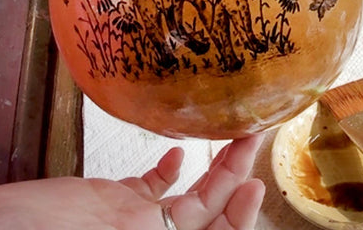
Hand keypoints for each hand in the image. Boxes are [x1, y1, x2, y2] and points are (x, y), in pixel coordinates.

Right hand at [0, 134, 264, 229]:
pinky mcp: (108, 199)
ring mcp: (130, 219)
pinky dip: (168, 170)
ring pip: (188, 197)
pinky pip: (150, 186)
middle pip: (209, 216)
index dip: (239, 220)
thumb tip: (199, 227)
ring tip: (237, 140)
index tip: (254, 187)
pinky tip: (181, 153)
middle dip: (236, 182)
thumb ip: (144, 223)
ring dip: (215, 171)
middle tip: (254, 142)